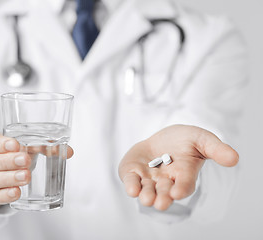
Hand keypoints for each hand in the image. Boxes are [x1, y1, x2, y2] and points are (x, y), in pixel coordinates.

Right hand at [0, 131, 73, 209]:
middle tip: (26, 161)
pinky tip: (17, 193)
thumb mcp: (15, 143)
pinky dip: (4, 195)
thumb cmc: (3, 150)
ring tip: (26, 177)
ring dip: (6, 179)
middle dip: (6, 162)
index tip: (16, 144)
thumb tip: (69, 151)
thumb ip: (40, 144)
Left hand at [118, 125, 238, 210]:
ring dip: (146, 195)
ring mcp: (148, 178)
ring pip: (147, 190)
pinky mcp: (133, 173)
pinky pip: (131, 180)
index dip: (181, 188)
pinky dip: (131, 185)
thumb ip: (215, 148)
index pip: (184, 185)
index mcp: (184, 174)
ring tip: (146, 198)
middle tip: (160, 203)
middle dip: (162, 198)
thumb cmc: (184, 140)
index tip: (177, 193)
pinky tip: (132, 189)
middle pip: (164, 192)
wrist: (161, 138)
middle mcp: (166, 181)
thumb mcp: (201, 139)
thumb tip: (234, 158)